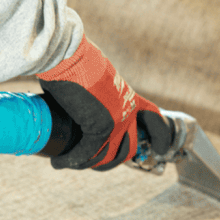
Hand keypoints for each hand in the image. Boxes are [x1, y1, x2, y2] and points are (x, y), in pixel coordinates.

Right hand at [38, 36, 171, 170]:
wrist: (69, 56)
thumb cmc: (74, 61)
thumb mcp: (94, 80)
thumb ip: (96, 95)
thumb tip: (80, 105)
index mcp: (129, 97)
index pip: (154, 119)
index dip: (159, 137)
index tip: (160, 149)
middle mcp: (127, 111)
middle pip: (129, 148)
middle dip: (111, 161)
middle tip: (91, 163)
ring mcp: (117, 121)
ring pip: (107, 156)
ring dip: (86, 164)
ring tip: (67, 163)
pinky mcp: (100, 127)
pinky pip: (87, 153)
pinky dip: (70, 161)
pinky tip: (58, 162)